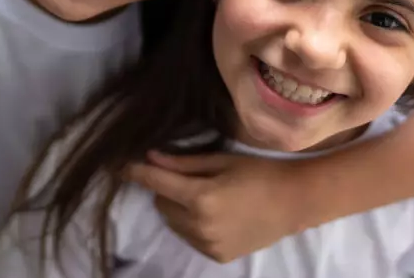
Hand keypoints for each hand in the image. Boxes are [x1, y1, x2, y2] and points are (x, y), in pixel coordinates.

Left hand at [123, 150, 315, 262]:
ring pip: (172, 222)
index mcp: (201, 196)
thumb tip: (149, 157)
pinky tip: (214, 214)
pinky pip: (188, 236)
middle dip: (166, 188)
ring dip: (177, 208)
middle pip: (160, 203)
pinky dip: (191, 224)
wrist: (294, 203)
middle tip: (189, 178)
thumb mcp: (221, 161)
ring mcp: (208, 244)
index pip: (155, 182)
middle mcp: (199, 224)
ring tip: (204, 196)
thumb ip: (183, 162)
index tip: (119, 164)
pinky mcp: (216, 255)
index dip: (135, 172)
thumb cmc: (259, 173)